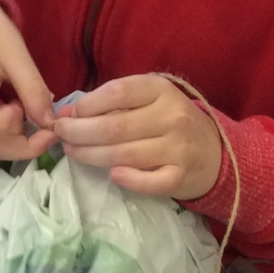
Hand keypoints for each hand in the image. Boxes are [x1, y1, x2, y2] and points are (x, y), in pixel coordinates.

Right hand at [0, 0, 54, 163]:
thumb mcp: (15, 52)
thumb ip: (32, 88)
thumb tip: (50, 123)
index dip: (2, 129)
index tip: (22, 110)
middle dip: (18, 145)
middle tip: (47, 126)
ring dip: (12, 146)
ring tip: (29, 118)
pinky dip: (6, 141)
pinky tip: (20, 119)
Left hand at [53, 74, 221, 199]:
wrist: (213, 151)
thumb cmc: (169, 121)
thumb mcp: (148, 100)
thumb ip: (113, 103)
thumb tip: (67, 113)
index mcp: (160, 90)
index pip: (118, 92)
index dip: (86, 105)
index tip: (66, 114)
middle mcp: (171, 116)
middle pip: (114, 126)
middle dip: (79, 132)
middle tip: (60, 136)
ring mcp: (178, 148)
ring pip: (124, 155)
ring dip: (91, 155)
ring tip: (73, 152)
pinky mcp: (180, 176)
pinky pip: (149, 182)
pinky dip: (128, 179)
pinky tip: (112, 174)